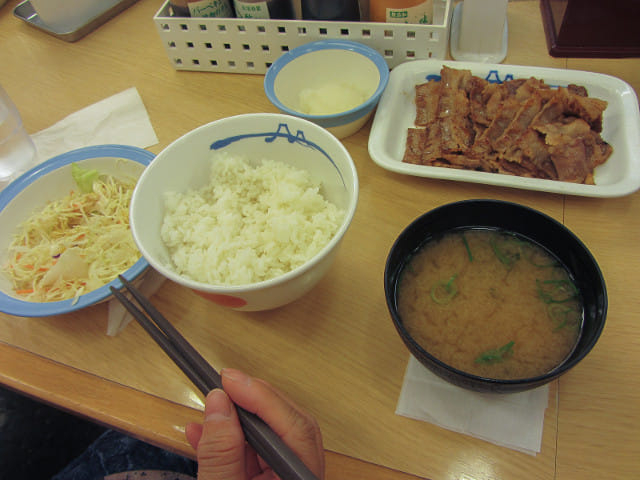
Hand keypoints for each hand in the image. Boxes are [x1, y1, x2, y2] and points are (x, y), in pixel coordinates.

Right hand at [185, 368, 324, 479]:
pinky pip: (256, 454)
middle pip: (288, 423)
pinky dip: (231, 442)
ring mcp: (287, 477)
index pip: (294, 426)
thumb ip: (221, 454)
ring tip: (210, 407)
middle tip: (224, 385)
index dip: (261, 397)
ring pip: (271, 436)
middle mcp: (300, 475)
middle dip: (253, 401)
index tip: (230, 380)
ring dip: (238, 419)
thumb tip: (219, 404)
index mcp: (298, 478)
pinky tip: (203, 434)